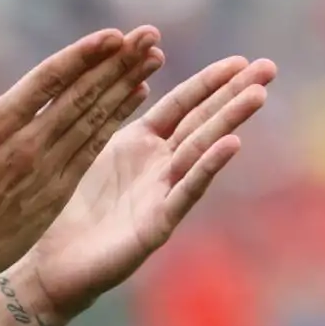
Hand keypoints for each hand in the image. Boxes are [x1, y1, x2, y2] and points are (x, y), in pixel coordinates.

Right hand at [0, 27, 164, 310]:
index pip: (46, 83)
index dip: (82, 57)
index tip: (113, 35)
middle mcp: (26, 148)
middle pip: (80, 97)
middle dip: (117, 64)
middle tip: (148, 35)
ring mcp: (45, 172)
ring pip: (94, 121)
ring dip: (125, 87)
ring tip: (153, 57)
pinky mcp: (56, 192)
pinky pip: (93, 149)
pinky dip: (115, 121)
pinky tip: (137, 98)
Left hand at [10, 55, 275, 325]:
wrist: (54, 264)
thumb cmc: (71, 211)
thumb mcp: (95, 156)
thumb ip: (115, 121)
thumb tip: (135, 77)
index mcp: (139, 144)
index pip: (181, 105)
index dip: (209, 82)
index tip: (241, 60)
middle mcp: (157, 166)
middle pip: (200, 122)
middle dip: (234, 94)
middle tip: (270, 67)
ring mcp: (160, 194)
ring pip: (199, 151)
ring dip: (228, 121)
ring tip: (258, 95)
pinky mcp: (156, 225)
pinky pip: (185, 191)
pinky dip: (208, 167)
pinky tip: (232, 143)